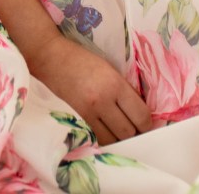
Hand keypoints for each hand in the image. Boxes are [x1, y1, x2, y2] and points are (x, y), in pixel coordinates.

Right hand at [27, 32, 152, 144]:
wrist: (51, 58)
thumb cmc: (82, 59)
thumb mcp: (109, 69)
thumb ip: (125, 89)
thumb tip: (141, 111)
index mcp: (115, 84)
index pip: (140, 115)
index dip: (147, 123)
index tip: (146, 123)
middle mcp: (103, 100)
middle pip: (128, 132)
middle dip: (134, 133)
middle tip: (134, 128)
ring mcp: (88, 113)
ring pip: (113, 141)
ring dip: (119, 139)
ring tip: (119, 131)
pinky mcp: (76, 121)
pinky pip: (96, 140)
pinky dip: (104, 140)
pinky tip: (106, 133)